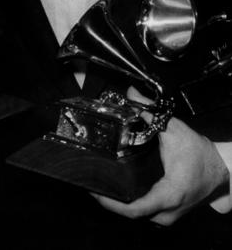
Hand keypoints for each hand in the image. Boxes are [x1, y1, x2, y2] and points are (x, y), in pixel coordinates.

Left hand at [93, 88, 228, 224]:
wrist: (222, 170)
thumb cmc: (201, 155)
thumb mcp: (174, 130)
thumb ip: (150, 111)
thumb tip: (130, 94)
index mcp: (168, 195)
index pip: (134, 209)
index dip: (111, 203)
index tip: (94, 191)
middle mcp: (167, 212)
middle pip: (130, 213)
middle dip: (109, 200)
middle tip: (90, 181)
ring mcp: (167, 216)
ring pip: (137, 215)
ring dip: (119, 202)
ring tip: (99, 183)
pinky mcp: (167, 213)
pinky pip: (144, 212)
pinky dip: (130, 202)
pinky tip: (117, 189)